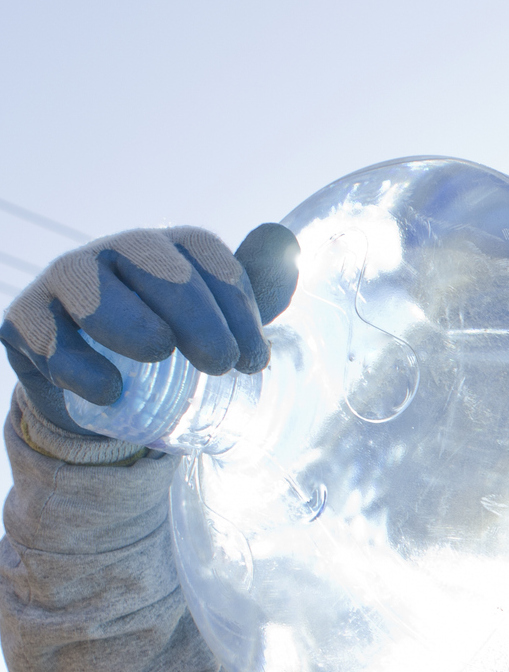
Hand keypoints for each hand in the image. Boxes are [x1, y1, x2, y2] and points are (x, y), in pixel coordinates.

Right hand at [1, 223, 298, 436]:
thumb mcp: (219, 323)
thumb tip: (288, 247)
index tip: (254, 361)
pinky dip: (77, 364)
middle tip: (220, 365)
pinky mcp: (26, 320)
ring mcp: (67, 281)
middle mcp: (117, 253)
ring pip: (89, 284)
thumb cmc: (173, 348)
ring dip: (129, 320)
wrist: (104, 392)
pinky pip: (45, 334)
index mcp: (171, 250)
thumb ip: (255, 289)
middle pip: (156, 264)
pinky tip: (109, 391)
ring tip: (160, 354)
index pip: (207, 256)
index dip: (236, 304)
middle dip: (195, 313)